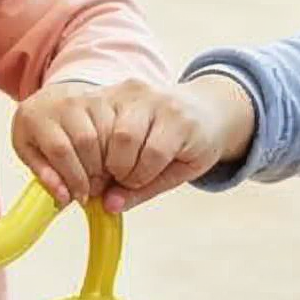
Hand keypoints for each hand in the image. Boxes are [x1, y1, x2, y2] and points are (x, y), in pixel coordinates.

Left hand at [12, 73, 255, 212]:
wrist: (216, 113)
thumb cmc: (172, 139)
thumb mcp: (141, 157)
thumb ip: (123, 181)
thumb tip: (107, 206)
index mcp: (111, 98)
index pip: (84, 130)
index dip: (84, 163)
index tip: (93, 183)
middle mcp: (131, 93)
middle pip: (101, 136)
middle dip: (106, 169)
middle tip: (115, 183)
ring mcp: (155, 101)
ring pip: (124, 141)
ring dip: (128, 172)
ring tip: (135, 178)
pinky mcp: (178, 117)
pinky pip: (153, 152)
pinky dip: (148, 172)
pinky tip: (152, 173)